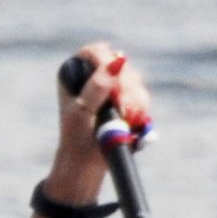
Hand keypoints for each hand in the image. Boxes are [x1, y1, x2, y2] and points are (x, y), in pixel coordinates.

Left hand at [48, 42, 149, 206]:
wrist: (86, 165)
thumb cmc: (75, 138)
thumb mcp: (81, 113)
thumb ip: (96, 88)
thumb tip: (115, 63)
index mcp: (74, 73)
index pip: (95, 52)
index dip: (107, 62)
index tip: (114, 80)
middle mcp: (94, 76)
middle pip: (120, 64)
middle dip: (124, 86)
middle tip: (122, 108)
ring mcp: (112, 88)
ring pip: (134, 80)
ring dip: (134, 99)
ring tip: (126, 119)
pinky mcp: (127, 102)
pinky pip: (141, 96)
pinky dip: (140, 108)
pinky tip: (132, 121)